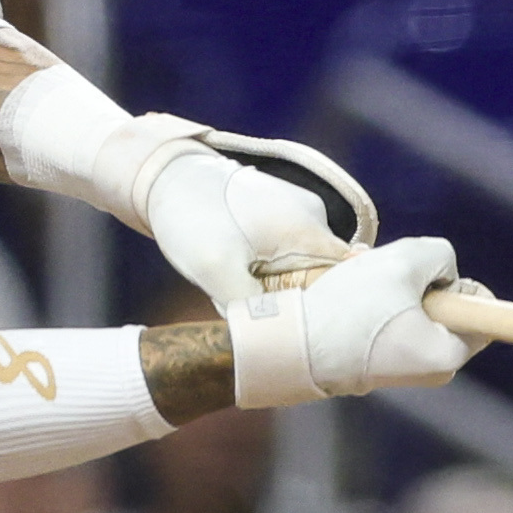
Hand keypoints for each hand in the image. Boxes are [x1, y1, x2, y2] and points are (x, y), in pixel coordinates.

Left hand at [139, 131, 380, 314]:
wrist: (164, 173)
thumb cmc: (192, 218)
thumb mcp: (217, 271)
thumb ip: (254, 308)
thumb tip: (282, 338)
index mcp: (308, 231)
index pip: (349, 279)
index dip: (335, 309)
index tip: (314, 328)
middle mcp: (314, 218)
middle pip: (325, 277)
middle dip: (298, 299)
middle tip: (264, 307)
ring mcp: (299, 211)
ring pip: (304, 265)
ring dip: (280, 285)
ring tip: (247, 284)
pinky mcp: (282, 211)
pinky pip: (289, 251)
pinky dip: (270, 267)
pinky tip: (243, 267)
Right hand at [229, 237, 478, 409]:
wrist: (291, 347)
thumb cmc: (349, 309)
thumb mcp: (404, 262)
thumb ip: (440, 254)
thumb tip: (444, 270)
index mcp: (448, 355)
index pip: (484, 315)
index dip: (461, 285)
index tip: (430, 278)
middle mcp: (432, 371)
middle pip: (445, 309)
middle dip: (418, 283)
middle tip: (386, 276)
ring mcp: (404, 370)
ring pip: (413, 310)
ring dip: (391, 288)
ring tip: (361, 283)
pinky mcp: (377, 364)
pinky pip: (389, 322)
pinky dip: (374, 303)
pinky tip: (349, 296)